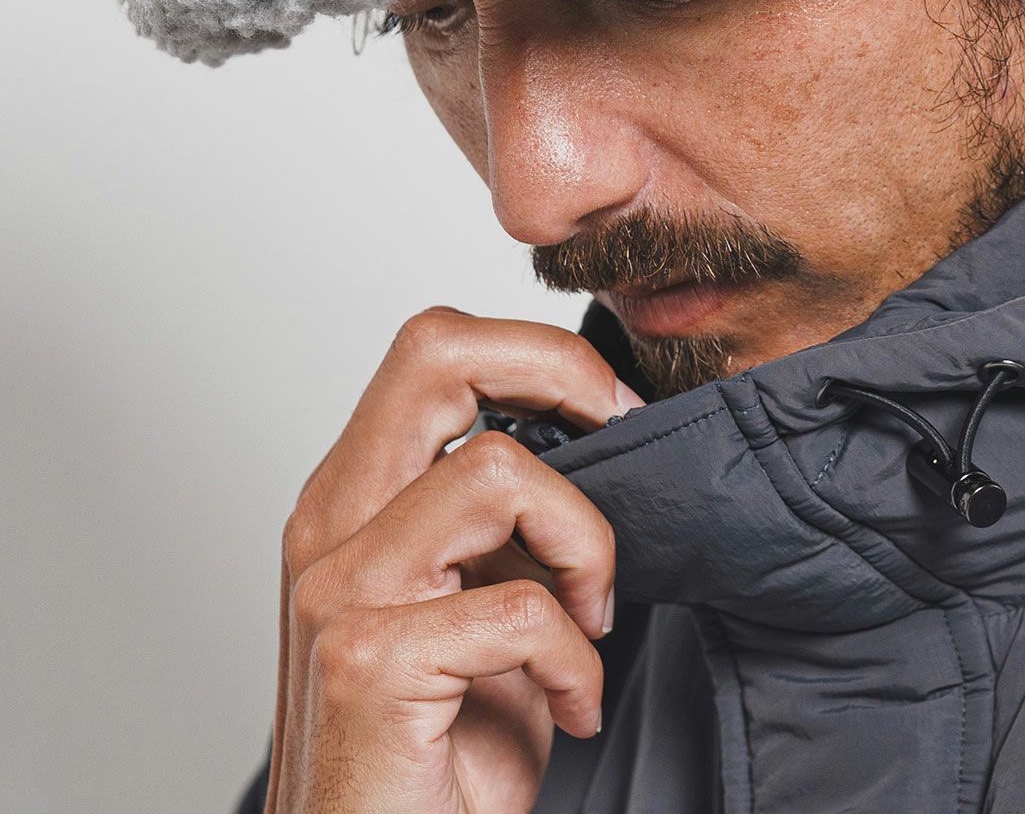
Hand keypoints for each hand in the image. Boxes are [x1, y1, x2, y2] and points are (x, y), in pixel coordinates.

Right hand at [264, 308, 644, 812]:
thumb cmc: (440, 752)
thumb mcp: (482, 602)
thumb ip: (506, 521)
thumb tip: (597, 432)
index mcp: (355, 496)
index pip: (434, 347)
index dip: (537, 352)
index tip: (611, 408)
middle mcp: (330, 524)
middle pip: (437, 352)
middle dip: (560, 372)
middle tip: (620, 433)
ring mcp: (339, 590)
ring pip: (498, 470)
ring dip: (583, 544)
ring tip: (590, 619)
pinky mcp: (366, 664)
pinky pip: (520, 609)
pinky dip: (574, 660)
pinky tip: (571, 707)